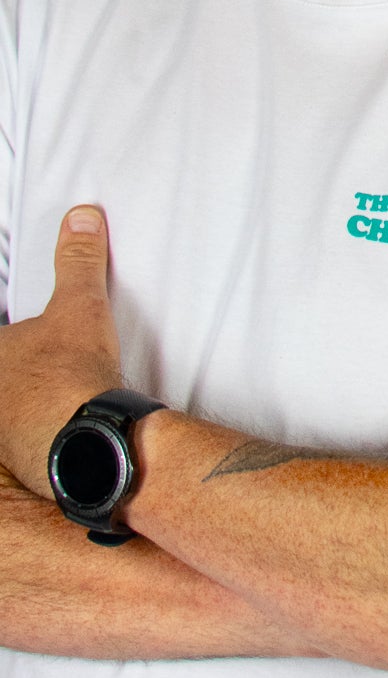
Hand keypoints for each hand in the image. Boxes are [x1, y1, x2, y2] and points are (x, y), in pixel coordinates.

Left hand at [0, 206, 124, 496]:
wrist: (90, 439)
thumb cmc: (72, 374)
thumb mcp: (82, 306)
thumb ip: (79, 261)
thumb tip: (82, 218)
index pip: (2, 339)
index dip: (17, 341)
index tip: (38, 351)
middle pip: (3, 375)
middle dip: (18, 373)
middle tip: (49, 371)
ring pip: (6, 413)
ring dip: (22, 407)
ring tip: (54, 403)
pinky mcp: (13, 460)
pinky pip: (16, 444)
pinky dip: (32, 438)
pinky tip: (60, 433)